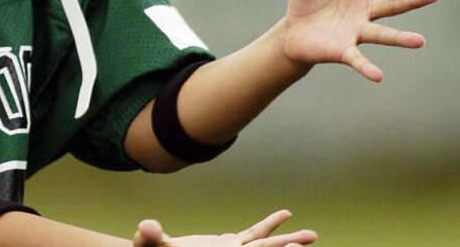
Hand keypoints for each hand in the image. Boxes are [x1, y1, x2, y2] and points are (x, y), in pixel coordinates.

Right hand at [132, 210, 316, 246]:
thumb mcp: (150, 245)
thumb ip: (152, 237)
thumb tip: (147, 228)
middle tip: (312, 237)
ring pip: (264, 245)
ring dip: (287, 240)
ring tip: (312, 236)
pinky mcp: (226, 245)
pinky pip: (252, 235)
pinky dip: (268, 226)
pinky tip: (284, 216)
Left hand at [283, 0, 439, 80]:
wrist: (293, 32)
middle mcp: (363, 10)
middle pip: (391, 4)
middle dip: (412, 0)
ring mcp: (355, 31)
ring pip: (382, 34)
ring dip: (400, 39)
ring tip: (420, 41)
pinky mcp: (342, 50)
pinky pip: (358, 59)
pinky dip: (367, 67)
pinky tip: (378, 76)